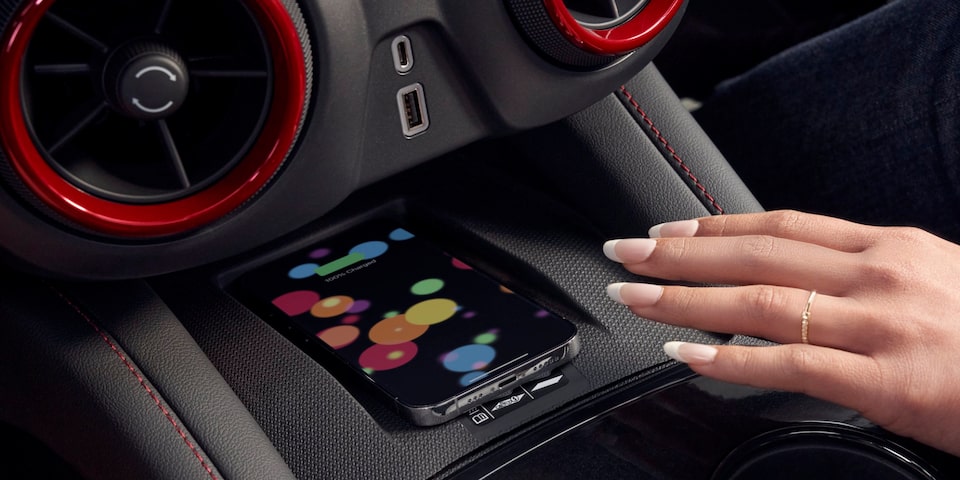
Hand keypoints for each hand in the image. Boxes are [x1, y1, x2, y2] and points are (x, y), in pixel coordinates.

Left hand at [603, 210, 959, 455]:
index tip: (666, 230)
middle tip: (625, 253)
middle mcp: (878, 274)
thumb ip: (864, 270)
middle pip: (756, 253)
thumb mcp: (931, 276)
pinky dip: (728, 359)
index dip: (714, 225)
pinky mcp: (887, 380)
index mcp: (888, 247)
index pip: (780, 224)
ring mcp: (880, 324)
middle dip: (679, 253)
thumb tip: (798, 272)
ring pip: (759, 300)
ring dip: (684, 299)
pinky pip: (789, 364)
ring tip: (635, 298)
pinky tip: (686, 356)